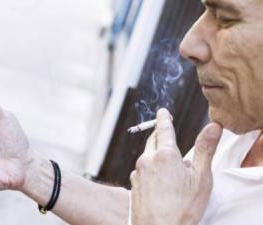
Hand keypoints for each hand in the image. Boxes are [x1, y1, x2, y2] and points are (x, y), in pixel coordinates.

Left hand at [130, 109, 222, 224]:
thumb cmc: (182, 208)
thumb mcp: (201, 178)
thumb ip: (205, 149)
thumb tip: (213, 126)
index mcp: (165, 155)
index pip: (164, 128)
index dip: (164, 118)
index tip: (163, 112)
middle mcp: (147, 160)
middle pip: (153, 140)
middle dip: (160, 136)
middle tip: (167, 136)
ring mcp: (138, 172)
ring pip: (147, 156)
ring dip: (156, 156)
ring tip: (170, 170)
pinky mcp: (134, 184)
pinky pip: (142, 171)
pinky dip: (150, 171)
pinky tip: (159, 184)